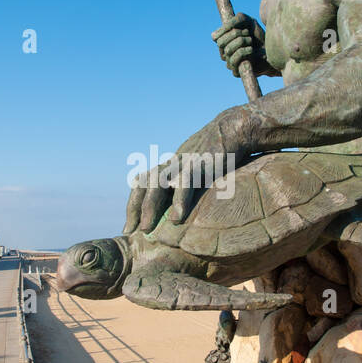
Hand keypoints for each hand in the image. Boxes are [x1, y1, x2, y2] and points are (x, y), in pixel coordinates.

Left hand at [123, 115, 250, 233]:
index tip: (130, 226)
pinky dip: (179, 201)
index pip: (143, 184)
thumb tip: (180, 208)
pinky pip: (185, 183)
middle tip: (129, 231)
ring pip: (157, 184)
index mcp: (169, 167)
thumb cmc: (218, 154)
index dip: (134, 204)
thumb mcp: (197, 168)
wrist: (232, 130)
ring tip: (146, 229)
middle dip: (135, 208)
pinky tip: (176, 219)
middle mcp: (171, 165)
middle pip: (144, 185)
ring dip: (150, 208)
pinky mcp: (199, 164)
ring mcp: (183, 164)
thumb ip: (186, 184)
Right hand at [212, 13, 265, 77]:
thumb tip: (214, 36)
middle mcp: (224, 54)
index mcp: (224, 42)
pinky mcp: (236, 72)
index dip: (227, 29)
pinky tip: (251, 49)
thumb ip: (234, 21)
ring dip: (241, 41)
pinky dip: (243, 51)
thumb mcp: (247, 21)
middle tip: (247, 33)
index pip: (215, 37)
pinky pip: (234, 60)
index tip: (240, 26)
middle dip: (235, 34)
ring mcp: (230, 63)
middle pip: (221, 42)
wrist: (273, 51)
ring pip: (228, 50)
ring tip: (251, 41)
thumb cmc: (258, 36)